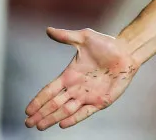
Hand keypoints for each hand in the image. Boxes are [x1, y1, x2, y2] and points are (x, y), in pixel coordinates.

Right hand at [24, 27, 138, 130]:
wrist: (128, 52)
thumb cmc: (107, 44)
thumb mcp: (84, 38)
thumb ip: (66, 36)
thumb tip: (48, 29)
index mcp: (69, 75)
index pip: (49, 90)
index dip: (38, 100)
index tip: (27, 110)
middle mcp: (76, 88)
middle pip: (54, 104)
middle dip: (41, 114)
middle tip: (28, 123)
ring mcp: (88, 95)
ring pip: (66, 110)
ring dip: (53, 118)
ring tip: (40, 127)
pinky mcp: (101, 101)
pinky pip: (85, 112)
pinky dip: (74, 119)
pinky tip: (62, 124)